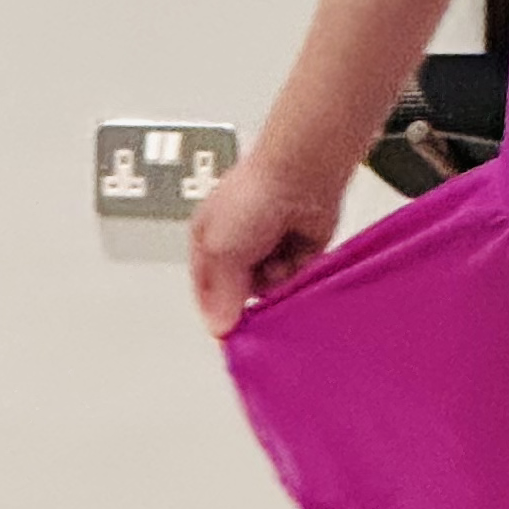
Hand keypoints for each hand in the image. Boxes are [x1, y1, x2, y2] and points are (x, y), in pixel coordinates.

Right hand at [190, 146, 343, 334]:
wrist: (300, 177)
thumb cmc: (252, 197)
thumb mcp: (220, 251)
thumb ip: (220, 293)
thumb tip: (219, 327)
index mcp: (208, 242)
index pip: (207, 291)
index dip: (217, 312)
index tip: (229, 331)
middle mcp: (238, 247)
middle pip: (241, 294)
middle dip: (250, 298)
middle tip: (257, 294)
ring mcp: (270, 249)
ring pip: (271, 291)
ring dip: (277, 284)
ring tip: (279, 263)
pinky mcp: (300, 252)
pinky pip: (297, 281)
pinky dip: (298, 275)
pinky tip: (298, 260)